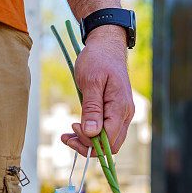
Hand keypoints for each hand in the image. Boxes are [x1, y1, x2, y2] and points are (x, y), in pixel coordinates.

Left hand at [60, 25, 134, 155]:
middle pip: (111, 146)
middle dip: (88, 146)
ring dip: (88, 143)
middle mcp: (125, 114)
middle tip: (67, 137)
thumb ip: (92, 108)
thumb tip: (91, 132)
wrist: (106, 46)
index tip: (73, 127)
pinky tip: (75, 129)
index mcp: (121, 107)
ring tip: (67, 136)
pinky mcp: (115, 113)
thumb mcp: (91, 81)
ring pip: (108, 141)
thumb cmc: (98, 59)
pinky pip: (106, 132)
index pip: (109, 139)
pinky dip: (91, 135)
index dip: (90, 141)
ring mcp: (122, 115)